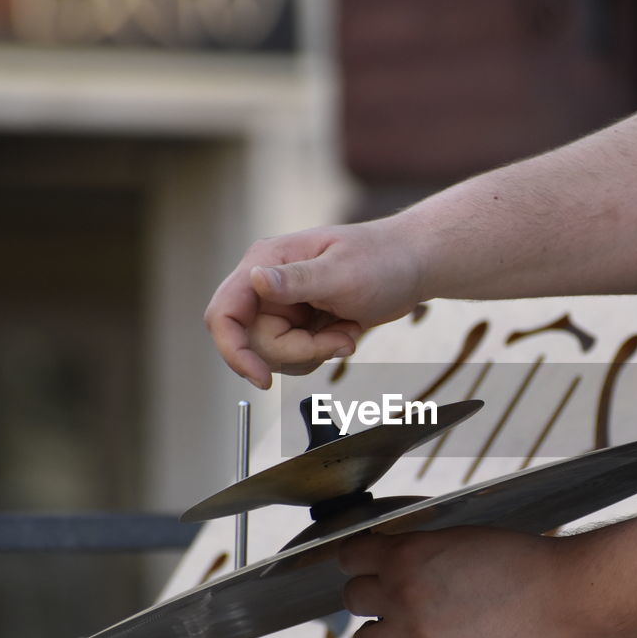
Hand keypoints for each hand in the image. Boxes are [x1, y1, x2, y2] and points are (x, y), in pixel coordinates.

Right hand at [205, 220, 425, 387]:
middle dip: (298, 350)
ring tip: (346, 328)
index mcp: (266, 262)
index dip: (234, 351)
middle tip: (339, 338)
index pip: (224, 314)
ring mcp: (281, 305)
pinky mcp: (298, 322)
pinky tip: (345, 329)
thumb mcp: (342, 272)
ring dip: (314, 352)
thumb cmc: (383, 259)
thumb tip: (255, 279)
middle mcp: (266, 284)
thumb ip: (296, 280)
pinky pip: (295, 355)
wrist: (412, 265)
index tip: (262, 378)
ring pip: (274, 354)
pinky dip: (322, 351)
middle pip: (253, 343)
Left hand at [337, 527, 576, 637]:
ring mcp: (416, 633)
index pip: (349, 556)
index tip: (365, 568)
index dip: (358, 562)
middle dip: (371, 600)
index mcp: (408, 552)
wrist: (560, 594)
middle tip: (392, 603)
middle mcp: (403, 591)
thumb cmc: (523, 562)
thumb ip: (421, 551)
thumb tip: (400, 563)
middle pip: (353, 599)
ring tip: (401, 635)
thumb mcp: (460, 538)